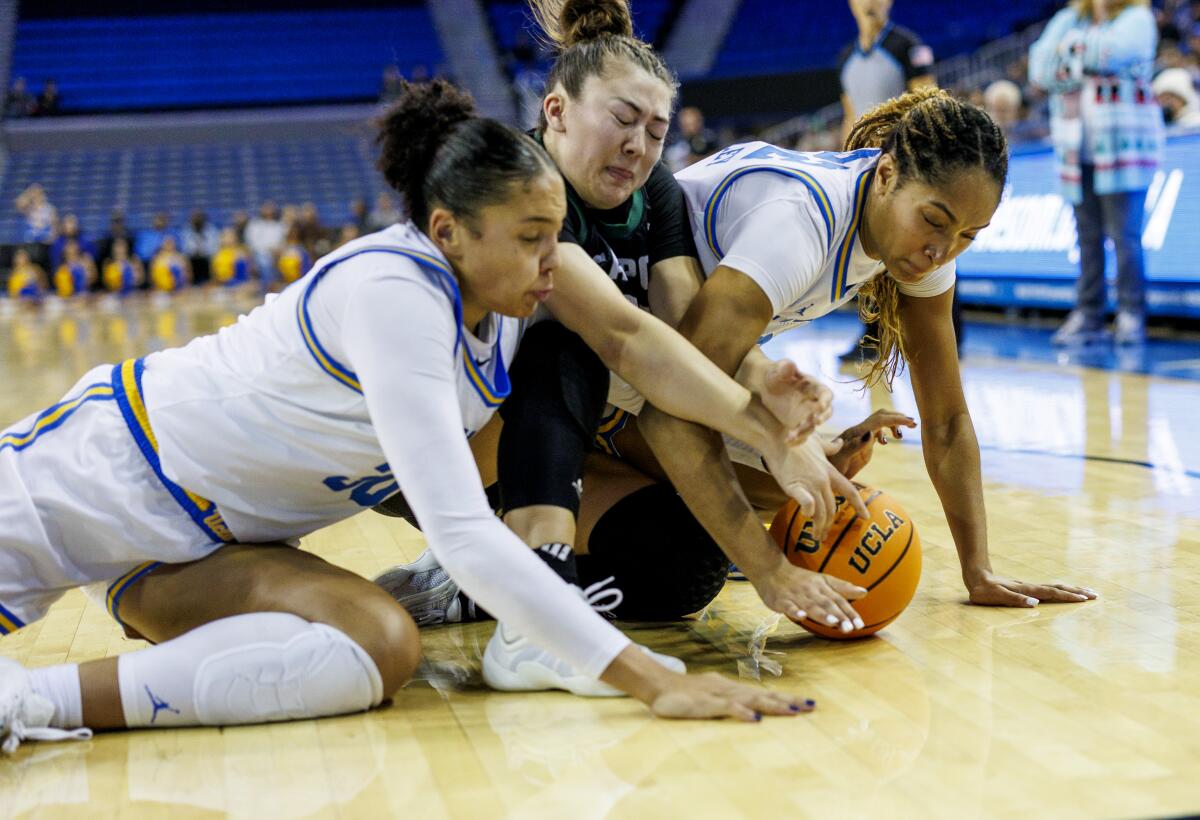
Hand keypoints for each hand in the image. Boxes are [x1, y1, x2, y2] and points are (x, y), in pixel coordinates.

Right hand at [648, 670, 816, 721]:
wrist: (658, 685)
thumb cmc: (684, 693)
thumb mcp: (709, 697)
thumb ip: (728, 702)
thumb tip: (749, 710)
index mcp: (732, 689)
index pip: (763, 692)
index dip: (784, 698)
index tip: (805, 703)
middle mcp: (730, 689)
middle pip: (763, 694)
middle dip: (787, 700)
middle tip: (810, 705)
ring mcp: (719, 695)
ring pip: (751, 699)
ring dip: (773, 705)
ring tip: (793, 710)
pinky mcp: (706, 704)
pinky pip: (727, 708)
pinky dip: (742, 712)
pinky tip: (755, 718)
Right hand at [750, 559, 866, 632]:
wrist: (772, 569)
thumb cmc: (801, 579)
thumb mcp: (823, 580)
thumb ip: (842, 587)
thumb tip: (865, 592)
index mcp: (822, 586)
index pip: (839, 600)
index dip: (849, 612)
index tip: (860, 625)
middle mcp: (811, 590)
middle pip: (827, 604)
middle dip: (838, 616)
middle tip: (849, 628)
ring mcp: (796, 595)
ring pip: (810, 605)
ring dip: (821, 614)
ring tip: (833, 623)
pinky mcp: (781, 600)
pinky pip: (788, 606)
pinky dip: (794, 611)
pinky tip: (801, 617)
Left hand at [759, 359, 832, 442]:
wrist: (766, 386)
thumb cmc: (776, 374)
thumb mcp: (779, 369)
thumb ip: (785, 368)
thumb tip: (790, 365)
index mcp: (814, 387)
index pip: (826, 394)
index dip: (826, 401)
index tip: (821, 406)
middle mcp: (814, 402)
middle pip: (825, 413)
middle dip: (822, 418)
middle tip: (815, 422)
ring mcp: (807, 415)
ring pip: (812, 426)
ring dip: (804, 431)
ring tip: (791, 435)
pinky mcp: (798, 424)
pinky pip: (801, 434)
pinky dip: (796, 439)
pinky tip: (787, 441)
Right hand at [763, 435, 869, 540]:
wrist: (779, 438)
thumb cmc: (797, 440)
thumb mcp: (818, 442)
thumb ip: (830, 447)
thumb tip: (840, 444)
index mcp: (830, 471)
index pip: (850, 491)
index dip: (859, 505)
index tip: (865, 517)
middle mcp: (824, 480)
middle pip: (832, 508)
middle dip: (829, 525)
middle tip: (824, 536)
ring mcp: (811, 483)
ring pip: (820, 510)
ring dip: (819, 526)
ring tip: (815, 537)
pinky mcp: (795, 486)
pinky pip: (806, 503)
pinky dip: (808, 512)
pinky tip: (805, 517)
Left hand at [826, 410, 916, 479]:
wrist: (823, 476)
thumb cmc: (830, 468)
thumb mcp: (842, 459)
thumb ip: (855, 446)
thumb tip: (870, 433)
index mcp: (856, 433)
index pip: (879, 420)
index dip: (896, 419)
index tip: (911, 422)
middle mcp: (859, 431)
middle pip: (881, 415)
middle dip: (898, 417)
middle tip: (914, 424)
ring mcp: (861, 436)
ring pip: (880, 421)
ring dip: (893, 423)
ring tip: (900, 436)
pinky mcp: (862, 443)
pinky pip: (877, 431)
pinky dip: (887, 431)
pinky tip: (888, 441)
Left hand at [967, 571, 1097, 606]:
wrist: (976, 576)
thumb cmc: (984, 590)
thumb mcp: (995, 596)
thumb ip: (1014, 599)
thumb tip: (1035, 603)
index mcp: (1027, 590)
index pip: (1052, 593)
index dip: (1068, 597)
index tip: (1084, 599)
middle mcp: (1031, 587)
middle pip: (1058, 588)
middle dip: (1077, 592)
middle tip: (1096, 595)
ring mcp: (1030, 586)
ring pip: (1055, 587)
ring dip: (1072, 590)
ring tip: (1087, 592)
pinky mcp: (1027, 588)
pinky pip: (1049, 589)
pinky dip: (1061, 590)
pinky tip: (1064, 592)